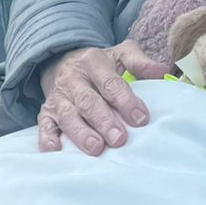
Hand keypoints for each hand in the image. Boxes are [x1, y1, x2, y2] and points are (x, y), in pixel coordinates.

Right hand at [35, 40, 170, 155]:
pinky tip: (56, 150)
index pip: (110, 83)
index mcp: (93, 62)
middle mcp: (73, 79)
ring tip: (96, 148)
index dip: (126, 101)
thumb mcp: (120, 53)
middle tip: (119, 139)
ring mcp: (58, 97)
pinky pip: (43, 126)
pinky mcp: (45, 113)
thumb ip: (139, 62)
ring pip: (68, 115)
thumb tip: (162, 71)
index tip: (141, 119)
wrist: (63, 61)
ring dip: (81, 132)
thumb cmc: (100, 65)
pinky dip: (47, 138)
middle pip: (88, 101)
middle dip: (104, 121)